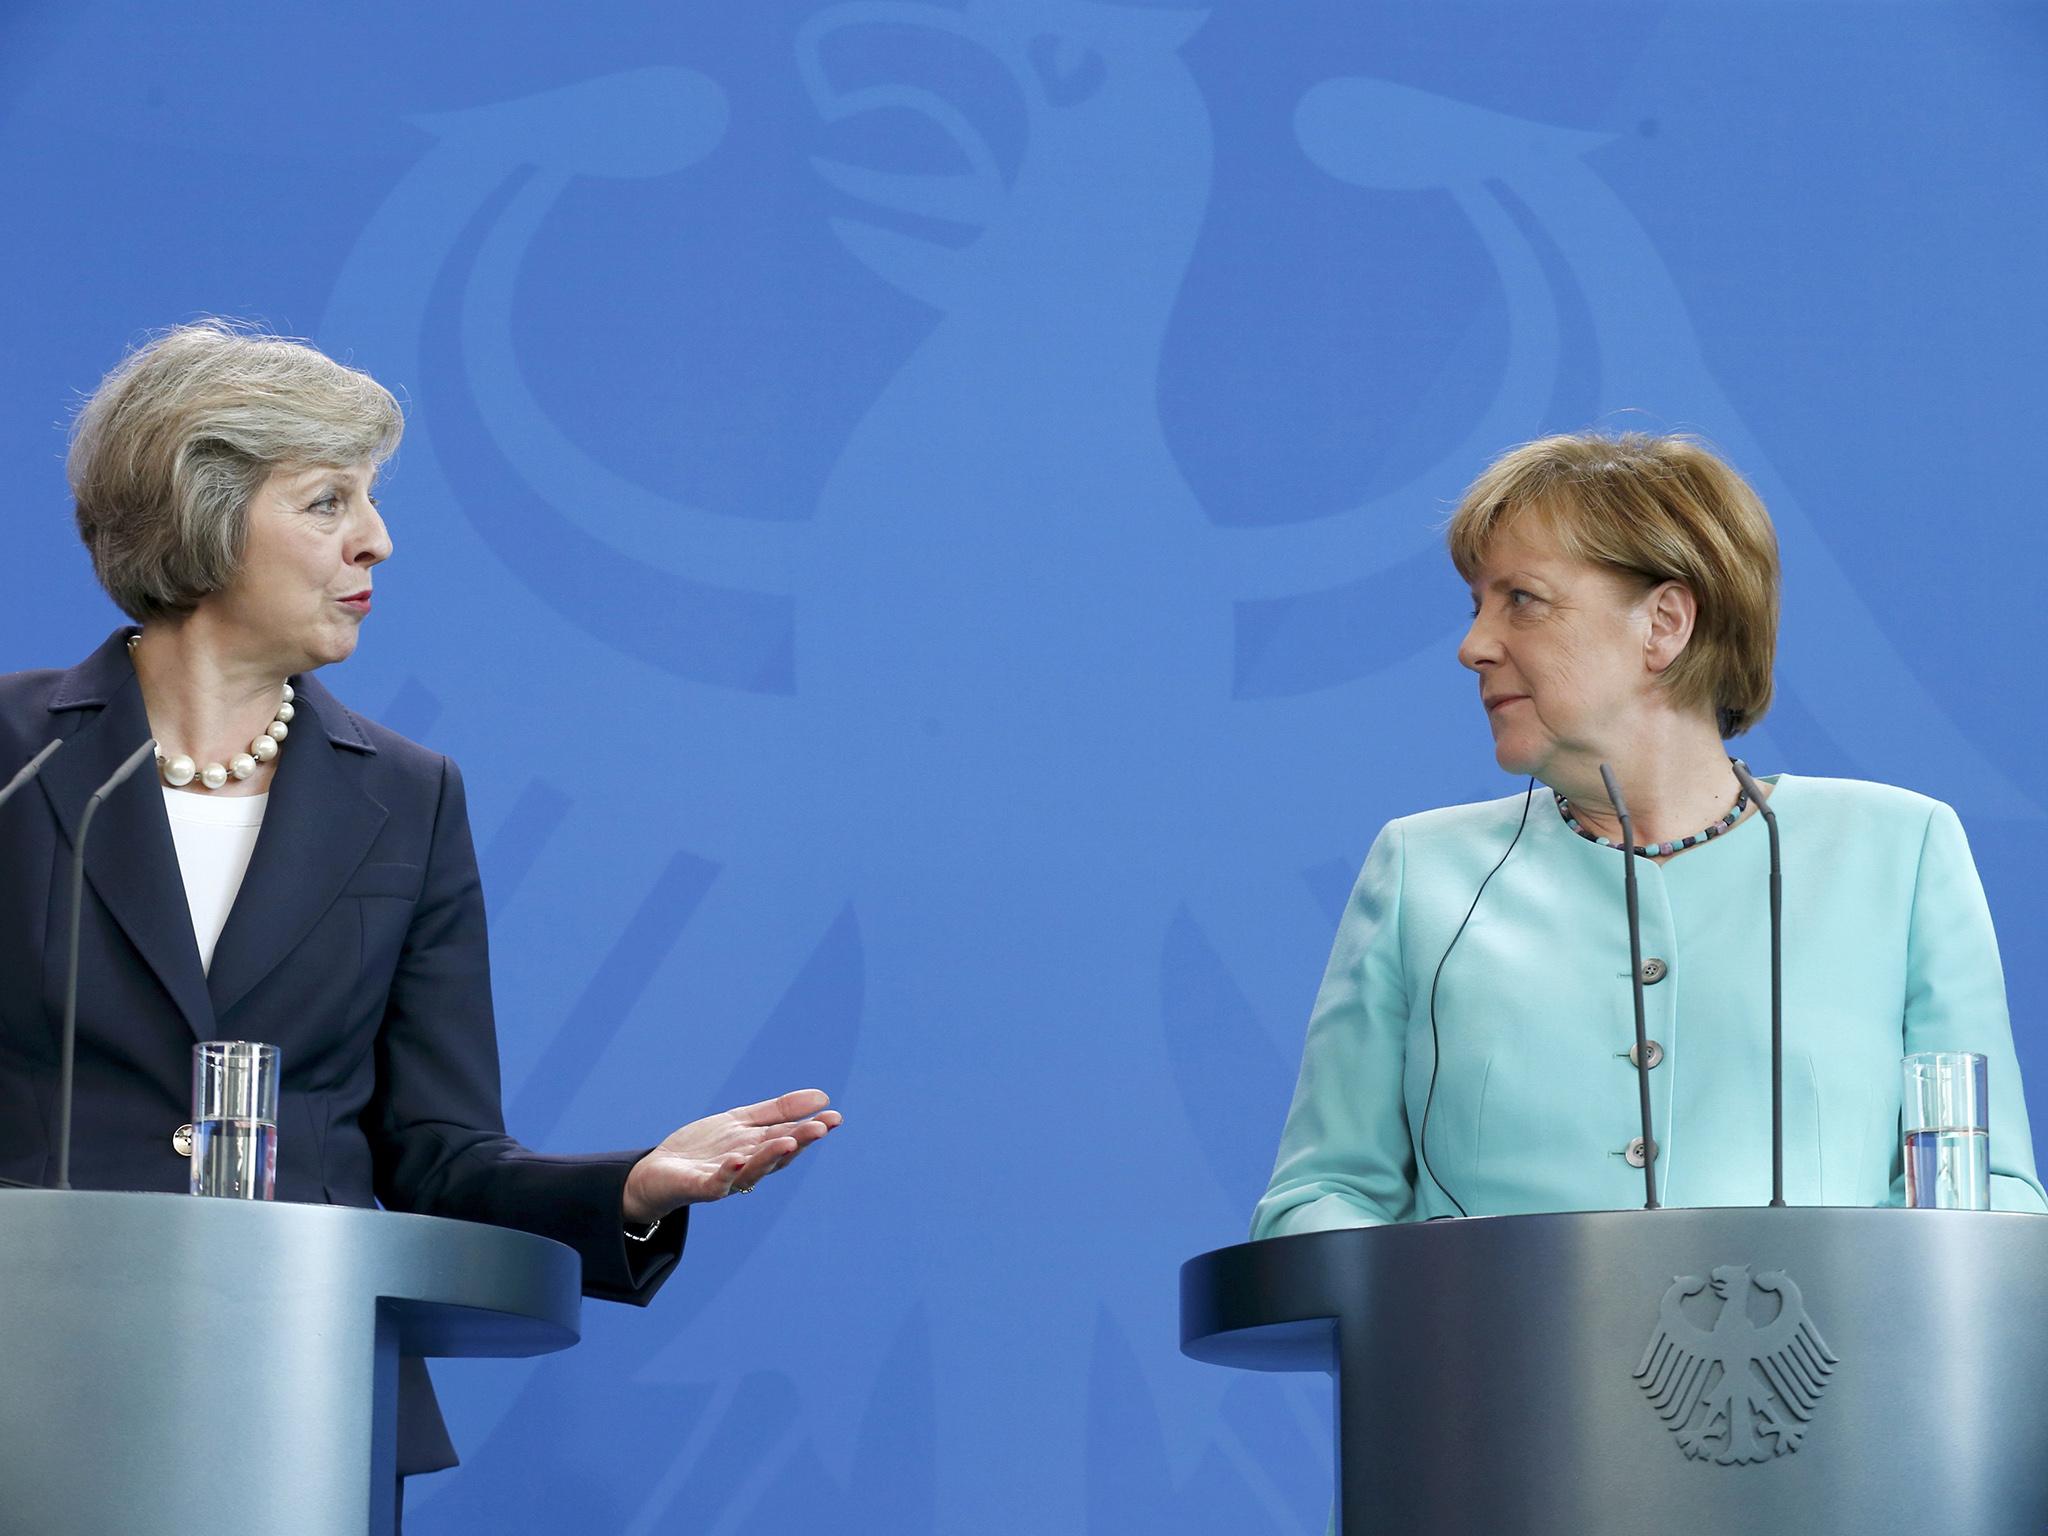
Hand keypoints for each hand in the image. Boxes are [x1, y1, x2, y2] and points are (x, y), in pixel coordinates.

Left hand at [623, 1089, 840, 1223]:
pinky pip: (716, 1183)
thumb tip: (822, 1097)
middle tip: (821, 1128)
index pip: (789, 1138)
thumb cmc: (704, 1149)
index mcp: (758, 1149)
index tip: (834, 1117)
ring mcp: (725, 1178)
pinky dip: (728, 1173)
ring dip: (770, 1157)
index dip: (811, 1128)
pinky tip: (737, 1159)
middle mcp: (747, 1166)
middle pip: (776, 1155)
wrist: (659, 1172)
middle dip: (799, 1142)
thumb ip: (777, 1111)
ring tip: (789, 1142)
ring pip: (752, 1170)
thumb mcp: (742, 1121)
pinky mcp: (699, 1187)